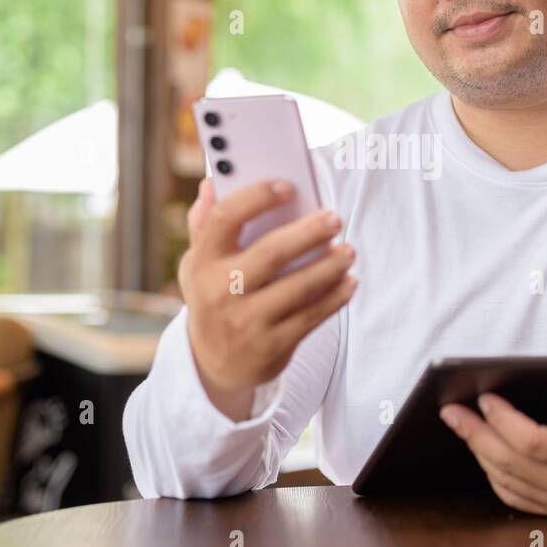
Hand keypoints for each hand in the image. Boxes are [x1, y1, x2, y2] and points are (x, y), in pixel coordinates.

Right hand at [179, 177, 356, 407]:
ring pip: (298, 288)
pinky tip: (349, 281)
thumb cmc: (213, 296)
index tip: (287, 185)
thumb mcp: (197, 263)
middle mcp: (221, 291)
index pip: (225, 218)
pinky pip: (311, 316)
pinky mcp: (272, 345)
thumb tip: (212, 183)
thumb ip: (205, 223)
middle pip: (270, 253)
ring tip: (349, 250)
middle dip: (308, 233)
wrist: (215, 364)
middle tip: (334, 218)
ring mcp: (247, 321)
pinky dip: (335, 297)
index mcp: (202, 261)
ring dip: (330, 266)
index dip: (256, 197)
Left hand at [439, 378, 546, 516]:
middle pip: (510, 463)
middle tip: (450, 411)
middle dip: (475, 434)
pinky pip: (513, 496)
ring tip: (461, 424)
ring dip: (479, 451)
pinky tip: (481, 449)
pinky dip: (492, 472)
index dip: (504, 421)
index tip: (485, 398)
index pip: (535, 443)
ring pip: (506, 480)